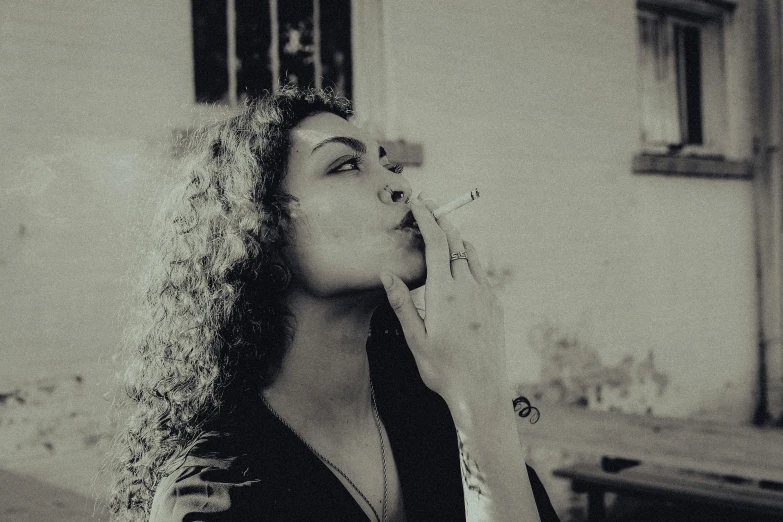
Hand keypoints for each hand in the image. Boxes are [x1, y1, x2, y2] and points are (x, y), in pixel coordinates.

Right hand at [380, 197, 507, 423]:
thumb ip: (402, 304)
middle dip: (441, 220)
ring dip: (455, 238)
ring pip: (471, 254)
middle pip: (456, 241)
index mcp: (445, 293)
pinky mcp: (495, 306)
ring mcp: (485, 295)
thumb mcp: (415, 339)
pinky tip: (459, 264)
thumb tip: (387, 274)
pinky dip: (468, 258)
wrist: (482, 392)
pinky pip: (481, 272)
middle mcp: (469, 288)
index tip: (418, 202)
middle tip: (428, 206)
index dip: (427, 219)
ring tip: (441, 230)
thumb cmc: (443, 370)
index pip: (436, 243)